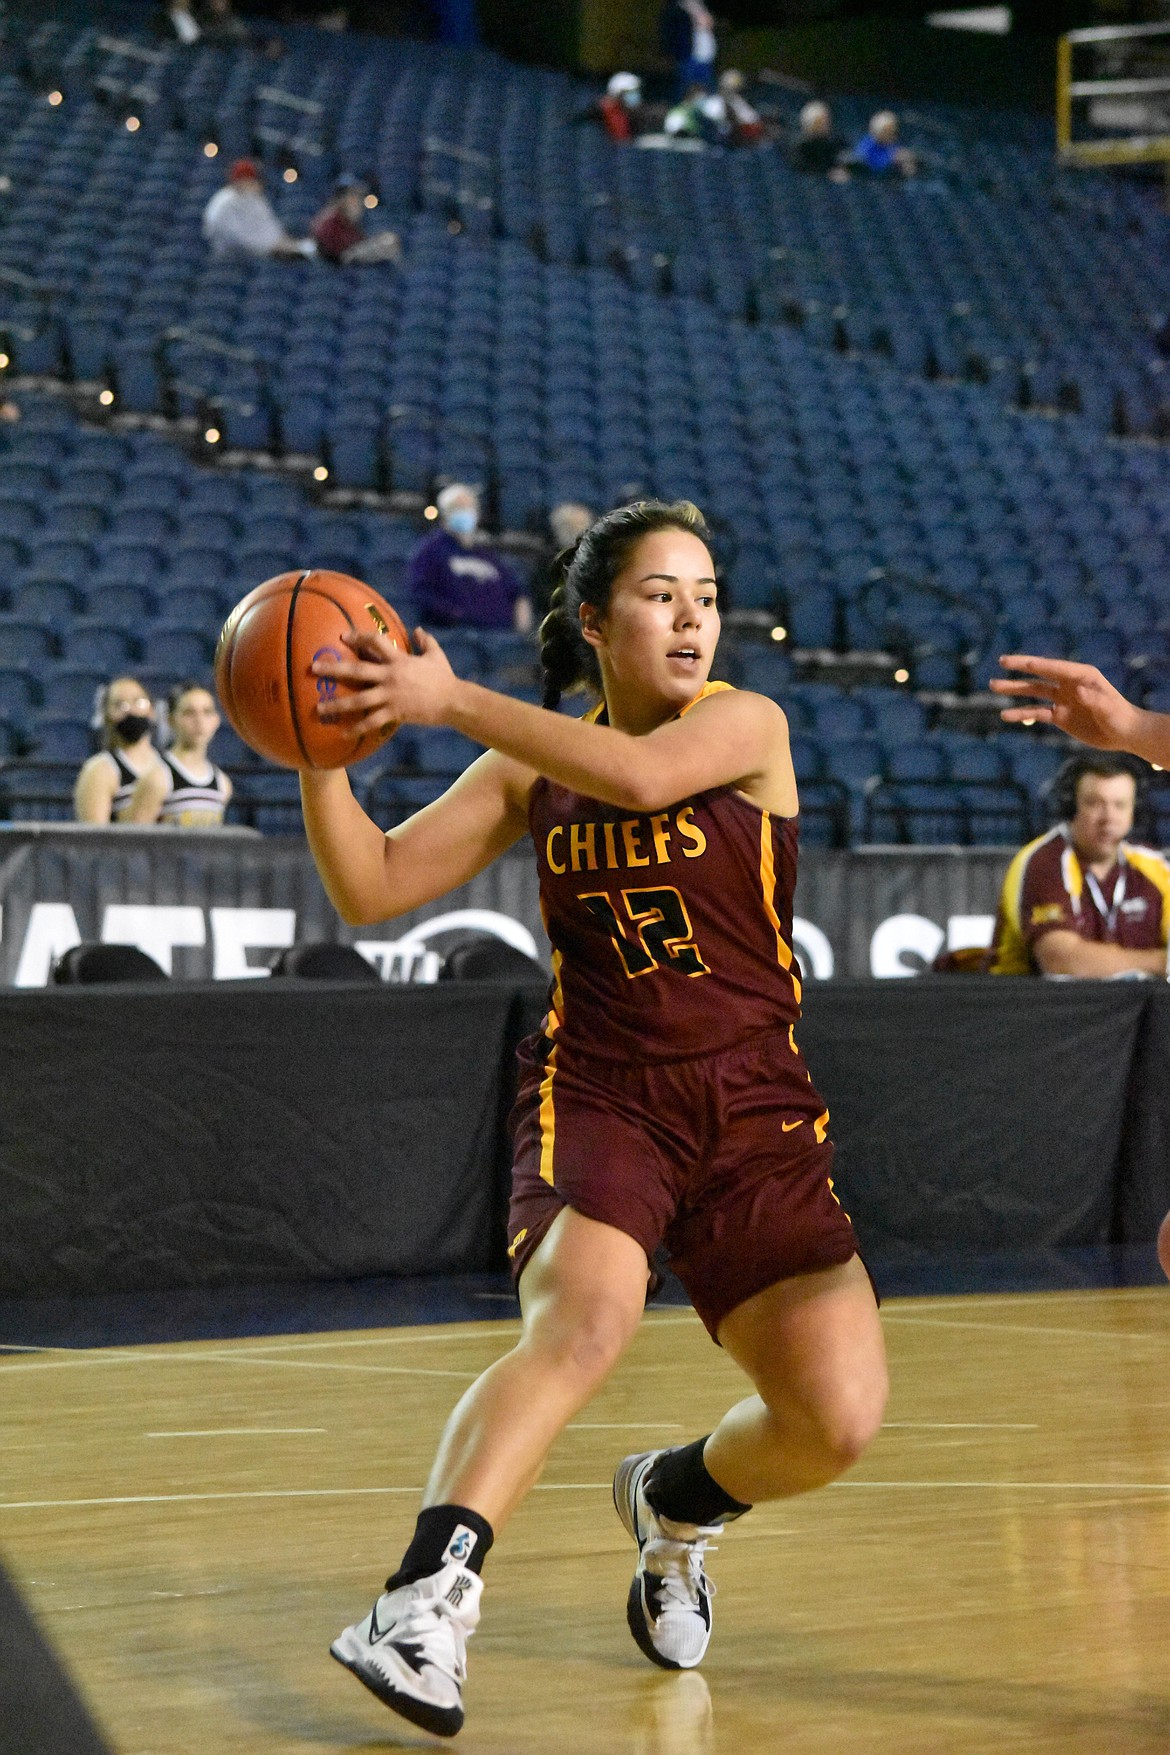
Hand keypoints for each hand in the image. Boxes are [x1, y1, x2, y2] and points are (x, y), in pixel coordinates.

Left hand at [312, 626, 456, 735]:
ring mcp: (391, 695)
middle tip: (314, 667)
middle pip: (357, 670)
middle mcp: (390, 676)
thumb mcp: (436, 655)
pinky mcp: (395, 713)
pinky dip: (357, 728)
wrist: (453, 701)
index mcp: (399, 659)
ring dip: (338, 703)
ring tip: (319, 708)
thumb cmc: (444, 678)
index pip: (375, 642)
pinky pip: (372, 721)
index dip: (358, 637)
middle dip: (334, 669)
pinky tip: (343, 734)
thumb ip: (425, 641)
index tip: (342, 636)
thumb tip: (417, 630)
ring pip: (359, 700)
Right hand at [989, 654, 1142, 750]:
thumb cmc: (1120, 717)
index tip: (1019, 662)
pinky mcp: (1059, 716)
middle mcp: (1069, 684)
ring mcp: (1062, 699)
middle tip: (1002, 662)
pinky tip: (1006, 715)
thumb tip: (1078, 691)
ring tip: (993, 685)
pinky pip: (1036, 713)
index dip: (1037, 664)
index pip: (1056, 668)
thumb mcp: (1109, 708)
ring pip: (1034, 691)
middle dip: (1020, 668)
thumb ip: (1094, 699)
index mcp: (1082, 675)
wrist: (1124, 733)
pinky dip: (1021, 713)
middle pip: (1040, 674)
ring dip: (1014, 689)